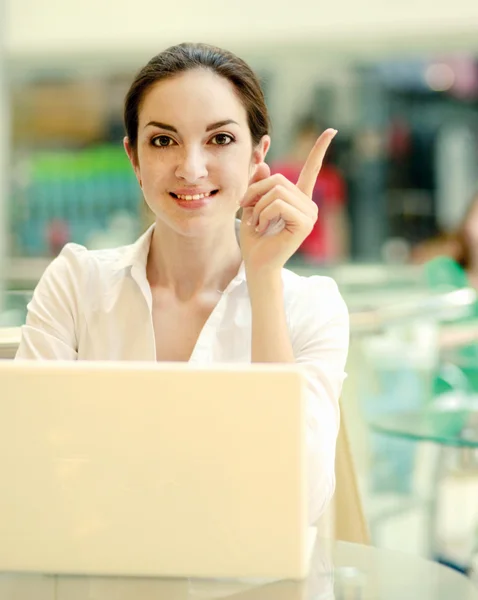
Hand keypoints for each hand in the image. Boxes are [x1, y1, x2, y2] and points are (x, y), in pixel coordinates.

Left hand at [240, 128, 336, 272]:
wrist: (257, 264)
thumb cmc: (255, 238)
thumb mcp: (251, 205)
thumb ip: (258, 184)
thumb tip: (264, 163)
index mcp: (298, 199)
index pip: (312, 170)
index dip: (320, 150)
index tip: (331, 131)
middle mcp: (308, 205)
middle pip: (279, 179)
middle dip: (255, 192)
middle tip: (245, 209)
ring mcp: (309, 214)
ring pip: (277, 191)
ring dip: (258, 206)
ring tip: (256, 223)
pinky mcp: (304, 223)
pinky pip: (278, 204)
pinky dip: (264, 214)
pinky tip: (263, 227)